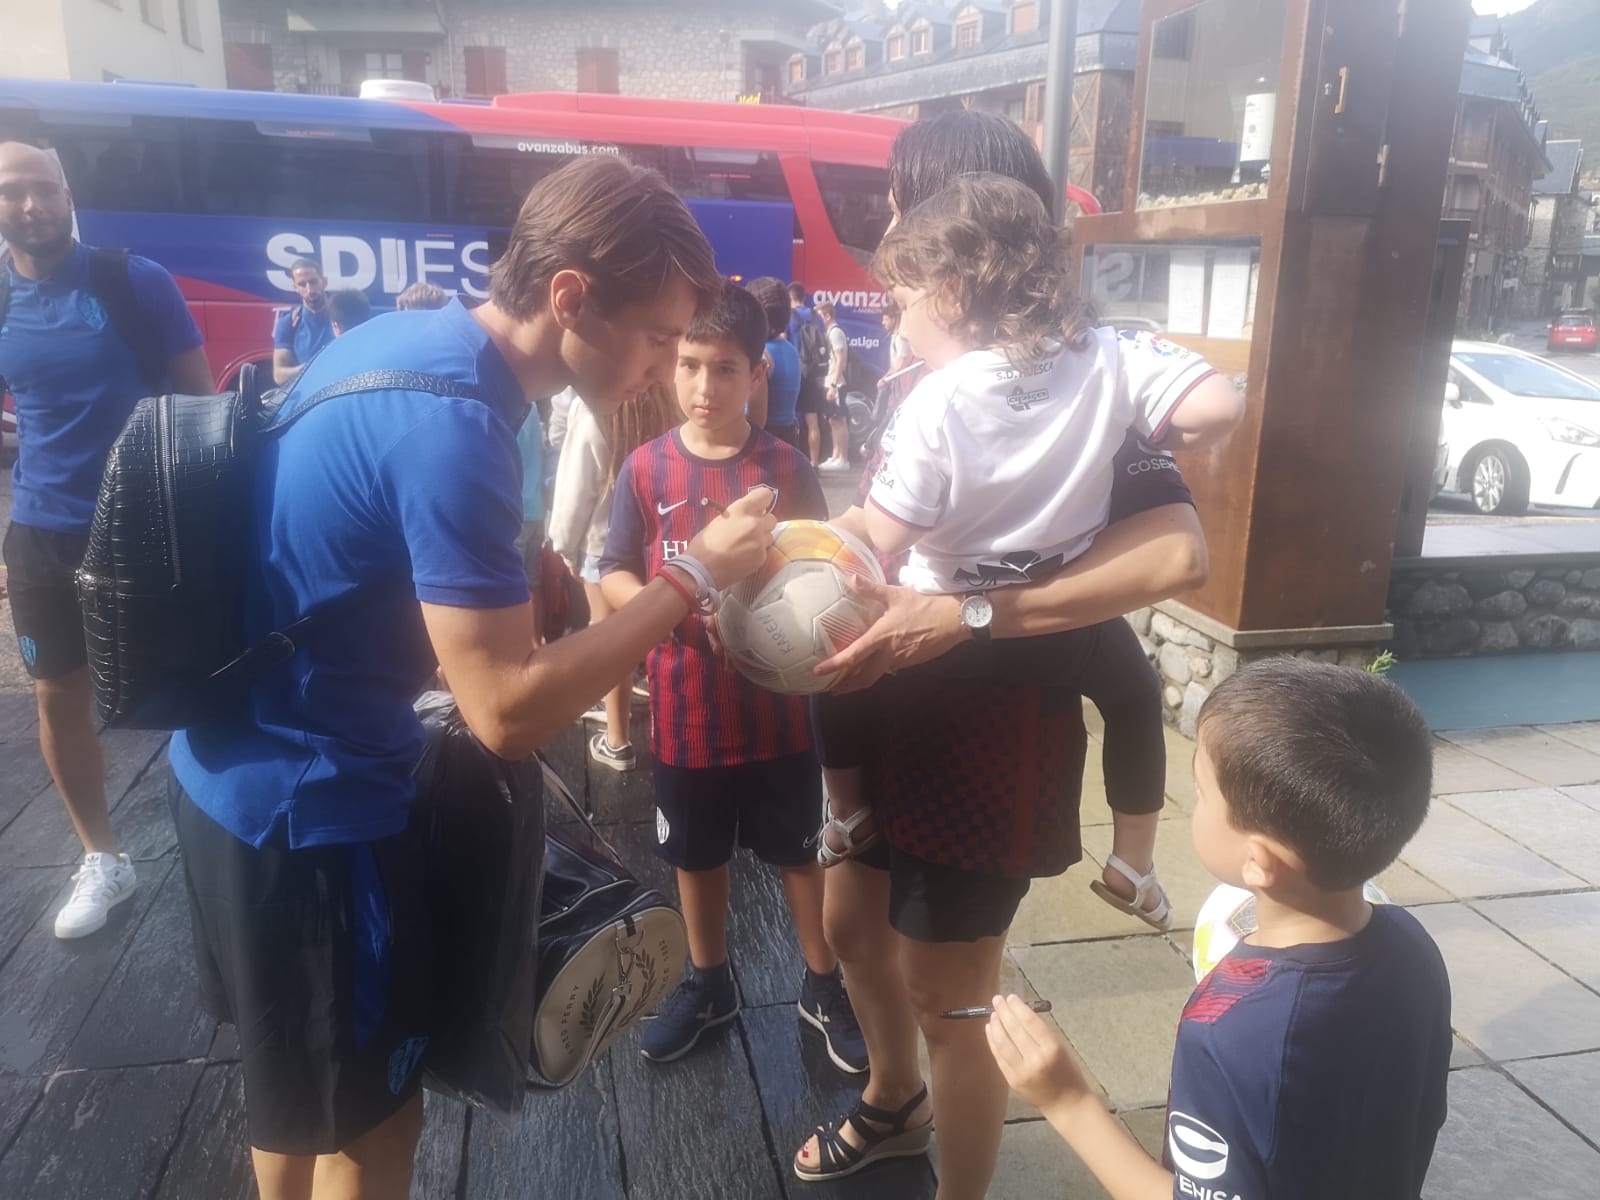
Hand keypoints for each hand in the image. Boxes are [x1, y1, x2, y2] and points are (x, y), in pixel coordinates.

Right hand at [687, 487, 776, 589]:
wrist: (701, 570)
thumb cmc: (704, 544)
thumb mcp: (719, 520)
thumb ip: (737, 515)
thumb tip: (748, 515)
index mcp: (741, 509)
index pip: (765, 495)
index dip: (763, 501)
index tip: (759, 507)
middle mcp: (754, 523)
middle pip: (771, 518)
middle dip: (763, 524)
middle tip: (750, 531)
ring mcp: (759, 541)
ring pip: (769, 536)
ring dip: (761, 539)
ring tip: (744, 546)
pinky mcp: (761, 558)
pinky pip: (764, 552)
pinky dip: (756, 554)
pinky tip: (743, 558)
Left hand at [814, 576, 962, 690]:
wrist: (954, 620)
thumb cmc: (924, 605)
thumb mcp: (896, 594)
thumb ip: (872, 589)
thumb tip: (851, 578)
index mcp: (881, 637)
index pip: (853, 655)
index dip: (834, 666)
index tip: (818, 672)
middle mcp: (889, 654)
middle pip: (864, 678)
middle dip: (847, 687)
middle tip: (833, 689)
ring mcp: (902, 661)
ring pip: (878, 675)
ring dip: (862, 679)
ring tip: (850, 679)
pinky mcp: (913, 663)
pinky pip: (892, 669)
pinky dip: (880, 671)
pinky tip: (877, 665)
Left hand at [986, 994, 1089, 1114]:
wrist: (1066, 1103)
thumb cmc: (1067, 1071)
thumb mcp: (1061, 1047)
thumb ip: (1040, 1032)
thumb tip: (1019, 1012)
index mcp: (1052, 1049)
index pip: (1031, 1022)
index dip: (1018, 1008)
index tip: (1011, 997)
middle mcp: (1036, 1060)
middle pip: (1015, 1030)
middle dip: (1004, 1012)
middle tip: (997, 1000)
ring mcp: (1022, 1072)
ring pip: (1003, 1043)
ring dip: (996, 1025)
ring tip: (993, 1013)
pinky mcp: (1012, 1081)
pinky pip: (999, 1057)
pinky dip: (993, 1042)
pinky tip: (990, 1030)